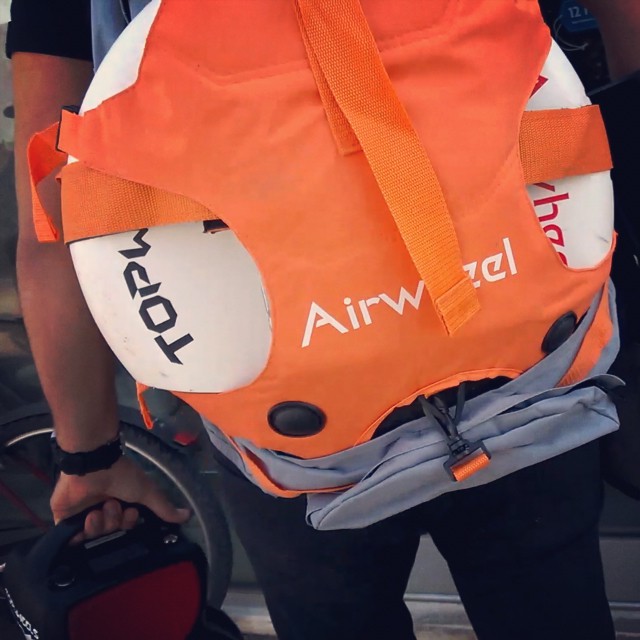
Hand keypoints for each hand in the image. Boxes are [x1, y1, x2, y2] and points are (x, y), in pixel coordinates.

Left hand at [50, 456, 189, 541]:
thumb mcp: (147, 492)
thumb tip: (188, 516)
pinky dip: (80, 532)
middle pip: (111, 532)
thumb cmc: (121, 475)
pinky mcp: (64, 519)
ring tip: (98, 507)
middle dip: (114, 521)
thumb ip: (164, 507)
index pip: (126, 525)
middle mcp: (102, 510)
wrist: (91, 465)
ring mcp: (82, 515)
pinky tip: (86, 518)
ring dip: (99, 523)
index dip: (129, 522)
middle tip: (112, 505)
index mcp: (120, 503)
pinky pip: (72, 539)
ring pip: (93, 536)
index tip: (131, 511)